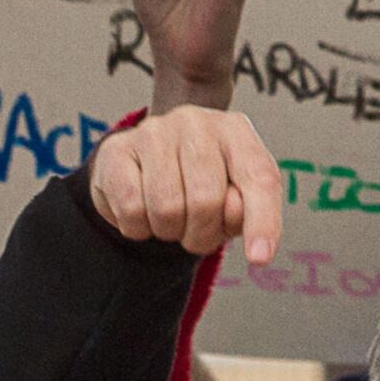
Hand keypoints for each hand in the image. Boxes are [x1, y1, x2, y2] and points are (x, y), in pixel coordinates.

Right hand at [86, 105, 282, 262]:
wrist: (143, 164)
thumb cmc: (198, 183)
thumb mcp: (231, 198)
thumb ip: (244, 209)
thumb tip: (232, 212)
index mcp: (236, 132)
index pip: (259, 178)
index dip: (262, 221)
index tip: (259, 258)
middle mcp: (197, 122)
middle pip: (205, 201)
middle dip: (200, 234)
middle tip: (193, 232)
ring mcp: (153, 132)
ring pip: (166, 208)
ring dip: (168, 232)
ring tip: (168, 218)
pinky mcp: (116, 150)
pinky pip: (131, 210)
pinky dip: (138, 228)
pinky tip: (142, 212)